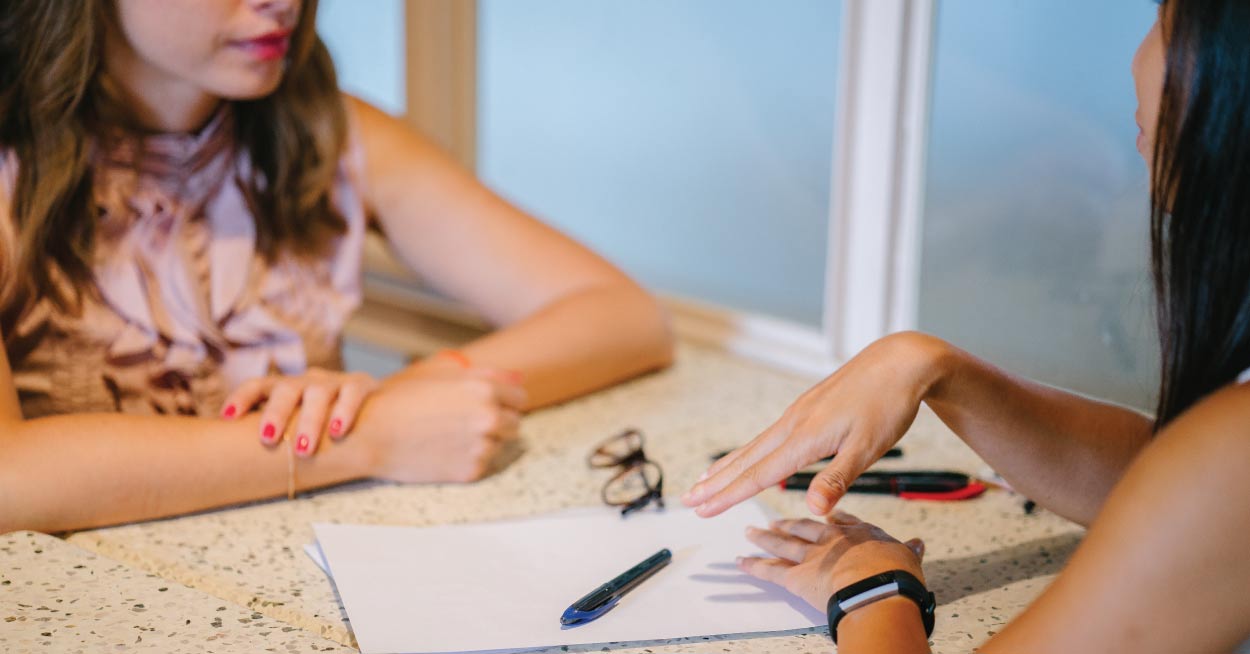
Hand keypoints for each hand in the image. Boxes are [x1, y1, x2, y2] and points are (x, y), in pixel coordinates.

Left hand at [221, 368, 379, 456]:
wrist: (373, 409)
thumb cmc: (323, 424)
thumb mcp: (296, 423)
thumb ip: (274, 435)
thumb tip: (232, 462)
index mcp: (285, 389)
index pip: (259, 386)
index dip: (241, 398)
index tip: (227, 418)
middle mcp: (306, 381)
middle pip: (286, 389)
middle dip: (276, 413)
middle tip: (269, 439)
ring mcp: (334, 382)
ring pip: (318, 393)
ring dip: (309, 420)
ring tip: (303, 449)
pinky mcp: (361, 385)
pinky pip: (352, 393)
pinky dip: (344, 411)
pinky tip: (338, 431)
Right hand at [355, 367, 527, 482]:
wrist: (370, 434)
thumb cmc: (403, 400)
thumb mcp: (444, 376)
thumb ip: (488, 375)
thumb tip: (520, 379)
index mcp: (485, 390)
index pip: (519, 398)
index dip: (504, 401)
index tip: (488, 404)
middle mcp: (489, 417)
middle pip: (514, 423)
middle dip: (497, 422)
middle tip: (465, 423)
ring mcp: (482, 446)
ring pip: (499, 445)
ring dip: (483, 442)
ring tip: (449, 436)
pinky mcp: (471, 471)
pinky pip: (483, 464)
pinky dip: (468, 459)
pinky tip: (443, 451)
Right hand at [682, 332, 950, 516]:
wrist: (900, 361)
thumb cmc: (888, 405)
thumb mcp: (869, 447)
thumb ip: (837, 479)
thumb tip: (812, 510)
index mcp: (805, 437)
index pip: (758, 474)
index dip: (728, 495)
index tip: (702, 509)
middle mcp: (793, 424)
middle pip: (746, 459)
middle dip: (715, 482)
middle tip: (686, 499)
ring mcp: (798, 414)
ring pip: (754, 445)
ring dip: (727, 466)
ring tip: (703, 480)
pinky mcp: (806, 408)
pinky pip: (768, 436)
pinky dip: (749, 451)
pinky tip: (748, 456)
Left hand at [738, 512, 924, 610]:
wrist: (878, 589)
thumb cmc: (896, 576)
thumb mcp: (908, 558)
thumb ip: (908, 551)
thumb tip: (918, 544)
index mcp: (859, 533)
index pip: (842, 521)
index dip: (831, 518)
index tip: (824, 513)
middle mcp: (831, 540)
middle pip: (805, 528)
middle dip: (789, 524)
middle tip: (775, 520)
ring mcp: (812, 556)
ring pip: (783, 544)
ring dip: (765, 538)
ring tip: (751, 532)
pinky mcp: (796, 577)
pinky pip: (770, 570)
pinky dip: (754, 566)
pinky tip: (741, 561)